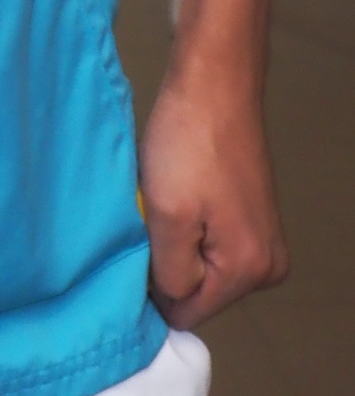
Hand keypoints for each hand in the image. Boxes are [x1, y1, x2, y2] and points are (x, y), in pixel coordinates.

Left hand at [141, 63, 287, 327]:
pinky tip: (173, 191)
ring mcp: (262, 239)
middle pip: (198, 290)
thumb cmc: (187, 144)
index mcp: (247, 272)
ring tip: (159, 201)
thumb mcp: (167, 214)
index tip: (130, 253)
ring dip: (174, 240)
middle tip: (146, 218)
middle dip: (165, 261)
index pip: (188, 313)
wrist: (214, 82)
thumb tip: (170, 304)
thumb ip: (169, 272)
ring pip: (200, 263)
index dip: (152, 288)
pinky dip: (186, 222)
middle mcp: (266, 266)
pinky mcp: (251, 214)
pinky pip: (208, 239)